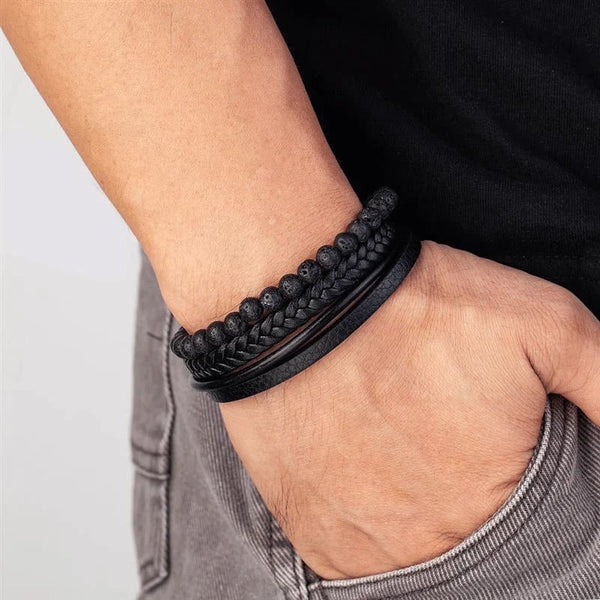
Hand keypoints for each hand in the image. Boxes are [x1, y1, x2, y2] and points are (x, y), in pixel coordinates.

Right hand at [218, 240, 599, 578]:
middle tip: (434, 431)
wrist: (300, 302)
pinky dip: (365, 513)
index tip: (485, 440)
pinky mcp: (310, 533)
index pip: (530, 528)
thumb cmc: (417, 309)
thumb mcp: (545, 323)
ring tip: (395, 442)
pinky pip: (354, 549)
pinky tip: (362, 462)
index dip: (510, 475)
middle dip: (460, 490)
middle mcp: (428, 546)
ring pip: (407, 548)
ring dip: (409, 505)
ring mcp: (362, 547)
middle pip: (464, 539)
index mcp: (498, 508)